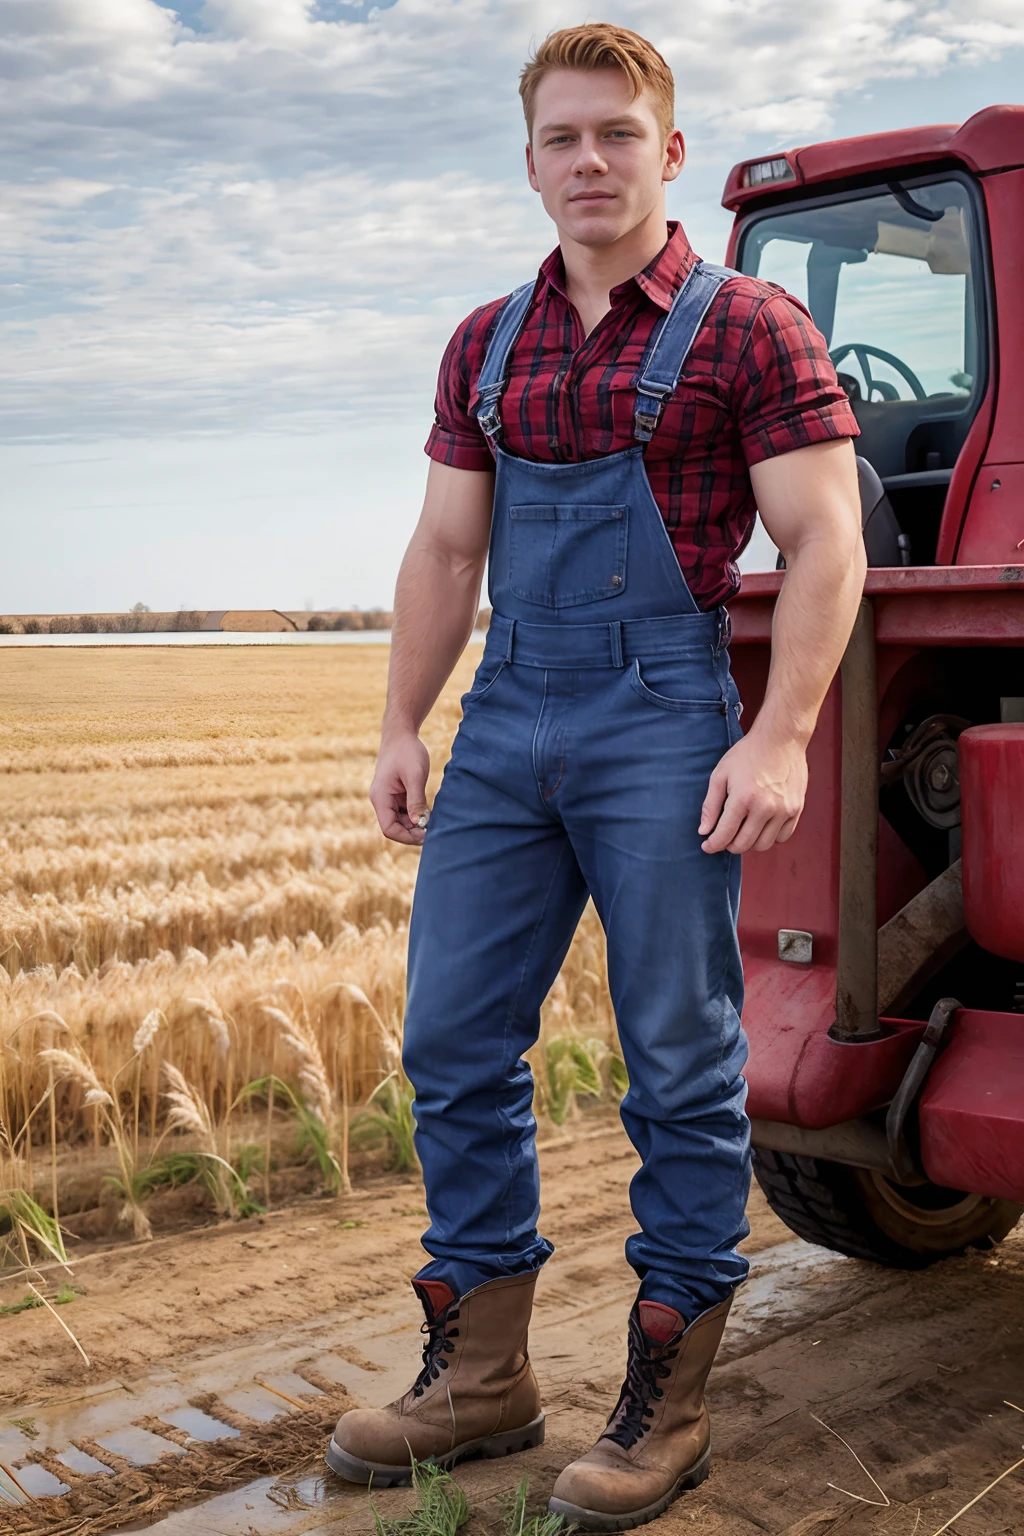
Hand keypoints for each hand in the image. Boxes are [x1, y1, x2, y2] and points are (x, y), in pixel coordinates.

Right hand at [370, 730, 431, 844]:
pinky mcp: (396, 795)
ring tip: (432, 822)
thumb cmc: (407, 751)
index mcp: (380, 798)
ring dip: (415, 825)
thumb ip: (415, 800)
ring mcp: (389, 798)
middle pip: (394, 827)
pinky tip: (429, 813)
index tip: (425, 835)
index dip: (406, 836)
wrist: (401, 734)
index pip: (389, 828)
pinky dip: (416, 815)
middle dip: (412, 832)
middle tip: (433, 831)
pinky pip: (405, 812)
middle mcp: (382, 801)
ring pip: (400, 821)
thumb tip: (417, 823)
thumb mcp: (414, 775)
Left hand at [699, 730, 807, 854]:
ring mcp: (784, 810)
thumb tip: (704, 831)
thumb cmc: (748, 754)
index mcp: (743, 798)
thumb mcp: (721, 774)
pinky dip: (769, 837)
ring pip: (764, 845)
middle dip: (729, 846)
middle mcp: (766, 807)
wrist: (781, 739)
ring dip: (749, 844)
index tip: (707, 846)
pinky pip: (782, 837)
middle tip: (723, 838)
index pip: (725, 835)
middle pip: (744, 845)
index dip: (712, 845)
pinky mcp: (797, 809)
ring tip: (742, 832)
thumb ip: (710, 805)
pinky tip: (760, 826)